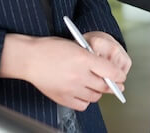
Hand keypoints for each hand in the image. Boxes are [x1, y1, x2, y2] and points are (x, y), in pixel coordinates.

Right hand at [0, 34, 126, 110]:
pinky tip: (82, 93)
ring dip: (98, 92)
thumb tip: (107, 68)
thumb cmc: (49, 48)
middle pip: (104, 86)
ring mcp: (71, 88)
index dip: (119, 75)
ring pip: (94, 96)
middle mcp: (79, 74)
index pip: (111, 71)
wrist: (29, 59)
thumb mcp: (75, 45)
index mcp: (83, 58)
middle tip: (114, 84)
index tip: (121, 76)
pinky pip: (82, 105)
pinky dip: (85, 101)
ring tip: (94, 86)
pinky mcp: (63, 98)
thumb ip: (91, 57)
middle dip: (112, 86)